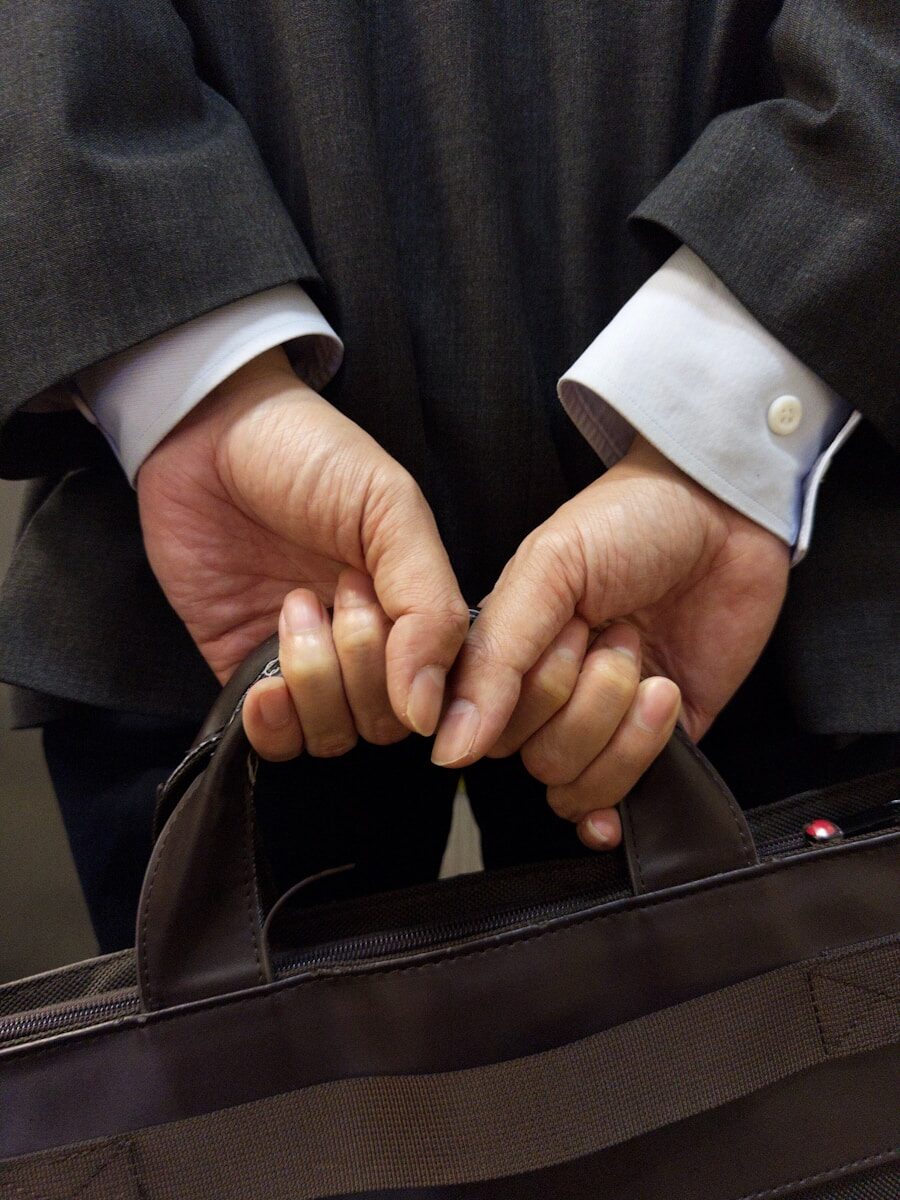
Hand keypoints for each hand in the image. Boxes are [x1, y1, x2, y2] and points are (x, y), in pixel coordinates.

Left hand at [137, 348, 468, 754]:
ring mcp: (307, 667)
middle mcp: (369, 648)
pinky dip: (274, 725)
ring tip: (292, 604)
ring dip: (314, 681)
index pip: (443, 688)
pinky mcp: (246, 676)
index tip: (380, 605)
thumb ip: (428, 603)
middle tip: (334, 588)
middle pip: (389, 722)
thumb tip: (429, 712)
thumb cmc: (307, 454)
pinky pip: (276, 743)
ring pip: (336, 737)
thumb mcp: (390, 507)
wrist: (202, 434)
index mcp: (415, 607)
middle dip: (361, 665)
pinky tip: (263, 685)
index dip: (420, 675)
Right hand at [432, 436, 789, 846]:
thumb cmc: (630, 522)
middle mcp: (546, 698)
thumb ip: (497, 655)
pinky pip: (628, 797)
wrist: (726, 515)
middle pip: (535, 760)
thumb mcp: (551, 567)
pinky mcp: (659, 741)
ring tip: (648, 663)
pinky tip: (658, 716)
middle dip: (585, 700)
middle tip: (618, 632)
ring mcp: (602, 724)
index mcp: (508, 653)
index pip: (484, 727)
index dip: (529, 694)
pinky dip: (637, 771)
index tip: (571, 630)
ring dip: (622, 725)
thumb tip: (451, 749)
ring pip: (577, 785)